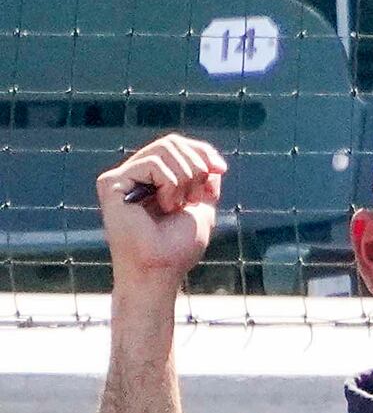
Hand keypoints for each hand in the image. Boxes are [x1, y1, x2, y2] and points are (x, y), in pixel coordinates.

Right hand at [97, 136, 226, 290]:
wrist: (160, 269)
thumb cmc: (177, 248)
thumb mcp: (201, 209)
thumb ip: (204, 183)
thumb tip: (212, 162)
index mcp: (152, 180)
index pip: (176, 146)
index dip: (201, 151)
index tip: (220, 170)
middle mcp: (133, 175)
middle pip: (171, 142)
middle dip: (196, 167)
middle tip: (196, 197)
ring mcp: (120, 178)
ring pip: (163, 150)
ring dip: (185, 178)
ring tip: (178, 205)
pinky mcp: (111, 183)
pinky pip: (152, 165)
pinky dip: (170, 185)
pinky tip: (164, 207)